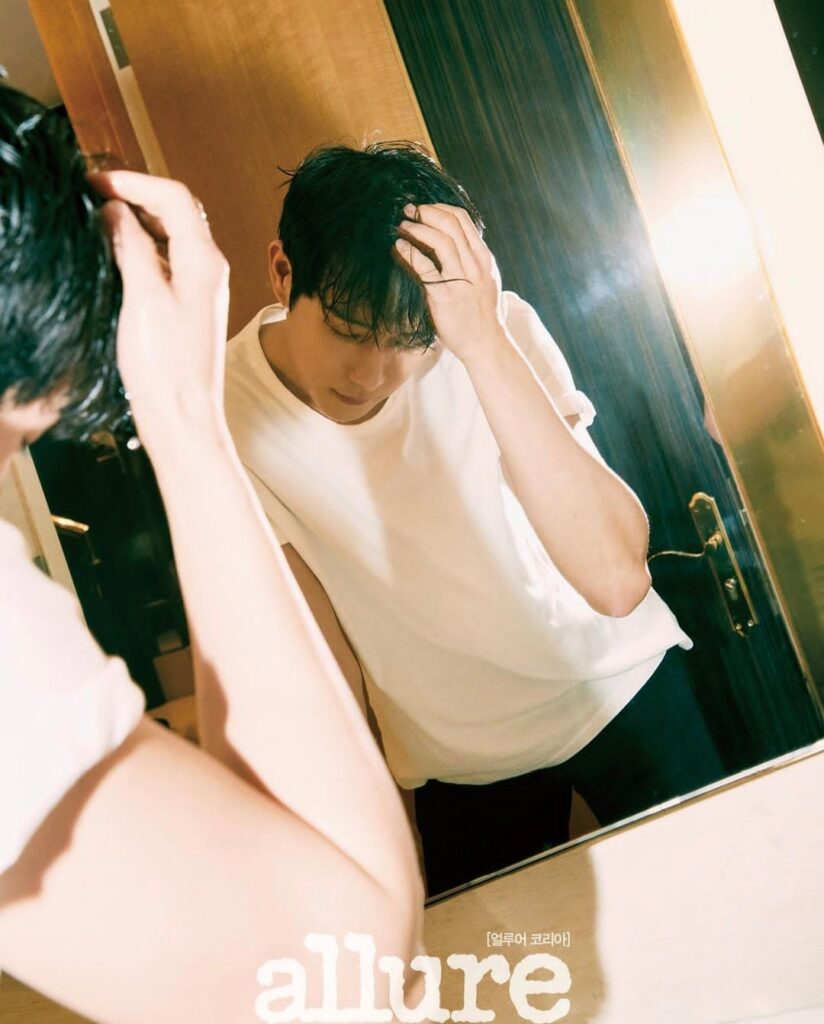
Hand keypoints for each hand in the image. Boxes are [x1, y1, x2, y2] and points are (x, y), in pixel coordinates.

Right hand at [90, 171, 229, 448]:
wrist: (183, 417)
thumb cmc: (166, 365)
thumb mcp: (143, 297)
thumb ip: (131, 247)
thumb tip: (116, 211)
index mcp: (204, 261)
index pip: (174, 197)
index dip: (134, 182)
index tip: (94, 181)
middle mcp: (208, 270)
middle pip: (176, 213)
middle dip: (136, 196)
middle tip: (93, 194)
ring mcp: (200, 289)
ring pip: (171, 237)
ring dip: (137, 221)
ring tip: (98, 218)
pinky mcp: (188, 308)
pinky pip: (166, 263)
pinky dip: (141, 249)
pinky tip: (115, 255)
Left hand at [394, 203, 505, 362]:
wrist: (485, 343)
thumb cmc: (482, 314)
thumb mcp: (485, 280)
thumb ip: (471, 261)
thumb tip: (454, 244)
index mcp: (483, 257)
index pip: (463, 219)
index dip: (440, 208)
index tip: (425, 208)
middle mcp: (474, 264)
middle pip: (450, 224)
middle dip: (426, 212)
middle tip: (409, 211)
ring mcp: (460, 279)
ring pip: (440, 240)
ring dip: (418, 228)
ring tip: (402, 226)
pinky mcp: (444, 295)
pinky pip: (425, 267)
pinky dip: (410, 252)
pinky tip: (399, 246)